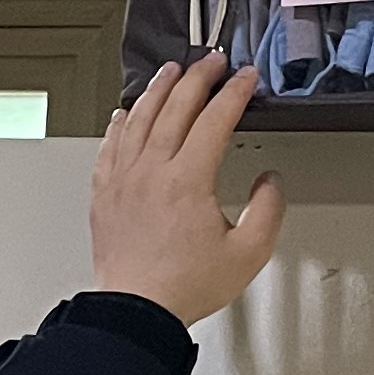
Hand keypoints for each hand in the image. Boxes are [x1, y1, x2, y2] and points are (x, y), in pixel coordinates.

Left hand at [90, 57, 285, 324]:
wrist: (136, 311)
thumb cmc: (184, 287)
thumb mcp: (248, 254)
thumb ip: (267, 211)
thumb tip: (269, 181)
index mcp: (188, 180)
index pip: (215, 119)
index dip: (234, 93)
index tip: (245, 79)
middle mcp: (152, 171)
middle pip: (176, 107)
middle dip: (198, 78)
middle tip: (212, 63)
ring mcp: (124, 179)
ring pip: (140, 118)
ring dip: (159, 89)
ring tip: (171, 72)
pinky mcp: (104, 193)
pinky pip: (110, 145)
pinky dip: (120, 123)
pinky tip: (124, 114)